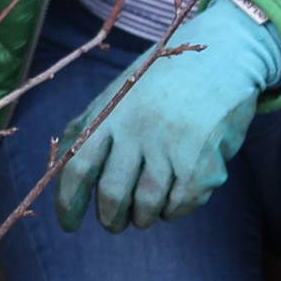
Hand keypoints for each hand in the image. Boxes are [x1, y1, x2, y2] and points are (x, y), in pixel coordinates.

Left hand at [54, 0, 280, 232]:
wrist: (222, 55)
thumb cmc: (162, 81)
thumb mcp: (120, 92)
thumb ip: (88, 126)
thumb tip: (58, 167)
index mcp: (112, 112)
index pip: (78, 167)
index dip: (68, 203)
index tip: (69, 225)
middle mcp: (139, 129)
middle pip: (113, 195)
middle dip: (110, 219)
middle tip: (114, 222)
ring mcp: (172, 146)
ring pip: (147, 206)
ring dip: (142, 217)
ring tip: (144, 212)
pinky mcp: (203, 162)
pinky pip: (180, 205)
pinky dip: (172, 210)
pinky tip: (172, 200)